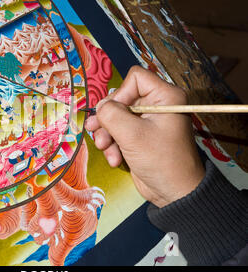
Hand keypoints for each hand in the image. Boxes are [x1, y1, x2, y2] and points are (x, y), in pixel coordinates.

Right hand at [85, 66, 204, 207]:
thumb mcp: (132, 135)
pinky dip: (113, 145)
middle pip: (121, 98)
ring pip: (116, 117)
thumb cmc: (161, 160)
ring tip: (106, 149)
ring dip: (107, 134)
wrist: (174, 193)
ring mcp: (147, 122)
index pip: (135, 78)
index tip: (114, 112)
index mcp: (165, 97)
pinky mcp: (139, 137)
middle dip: (107, 119)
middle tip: (97, 131)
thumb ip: (111, 115)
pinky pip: (118, 132)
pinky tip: (115, 159)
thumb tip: (99, 107)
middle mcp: (156, 105)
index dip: (120, 93)